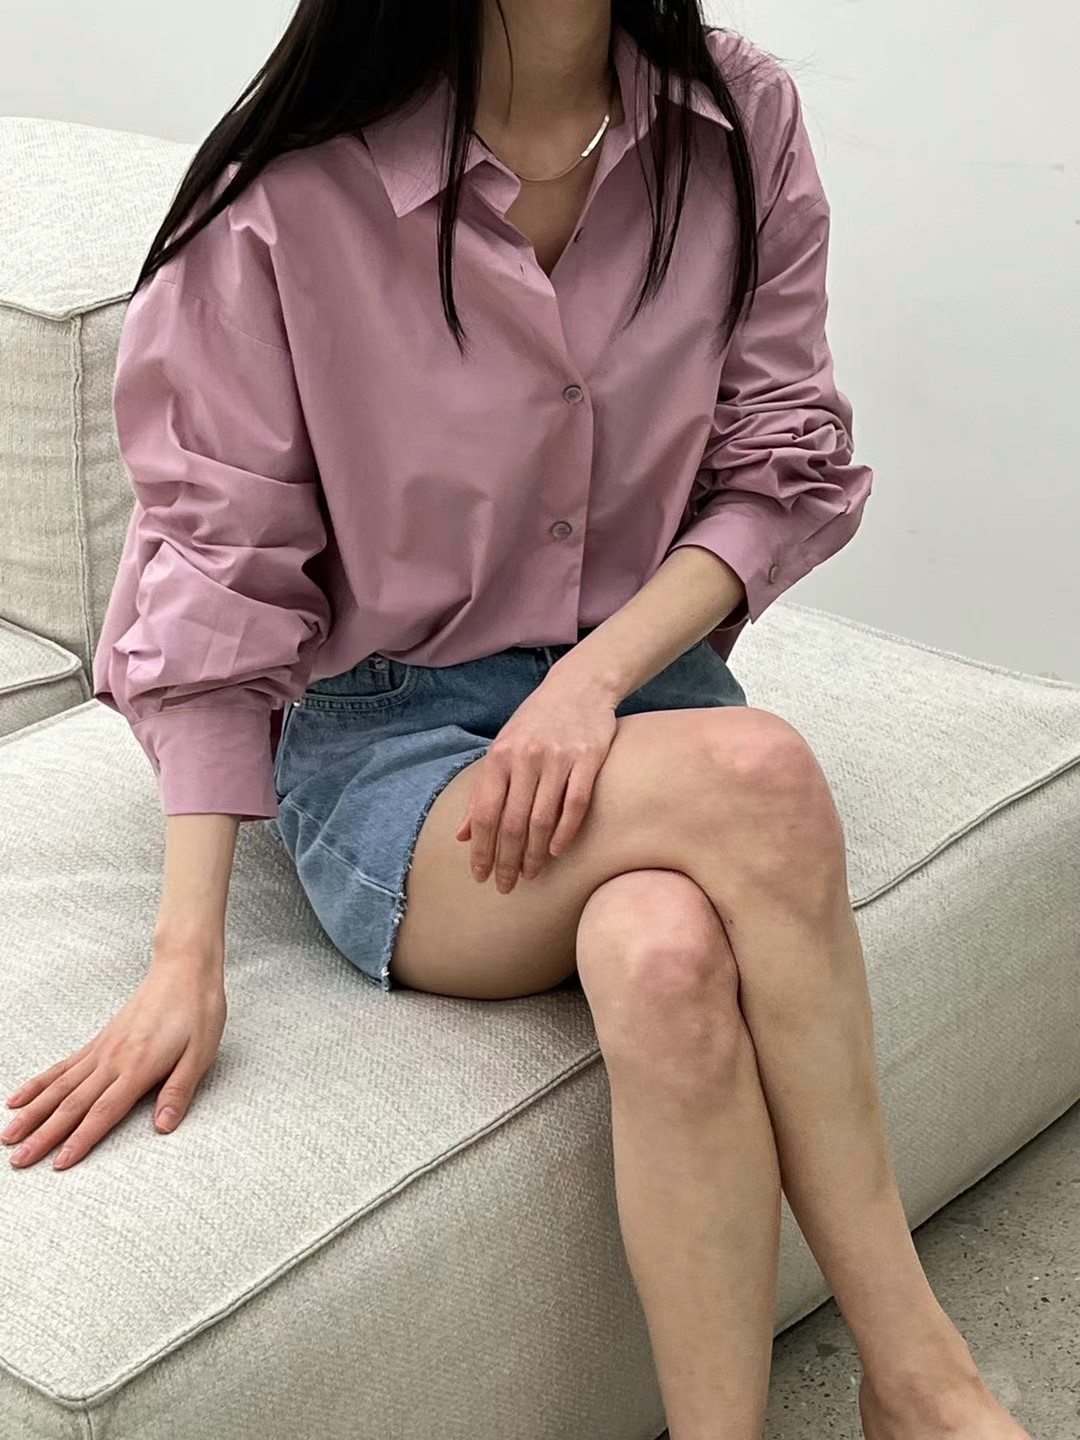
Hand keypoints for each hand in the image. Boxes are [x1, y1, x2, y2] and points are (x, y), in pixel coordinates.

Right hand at [3, 946, 226, 1171]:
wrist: (184, 969)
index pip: (103, 1112)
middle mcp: (113, 1060)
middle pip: (72, 1105)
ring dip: (33, 1113)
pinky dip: (39, 1083)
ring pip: (59, 1087)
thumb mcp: (201, 1053)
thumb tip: (164, 1127)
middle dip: (44, 1136)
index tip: (59, 1163)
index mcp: (139, 1067)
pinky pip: (62, 1066)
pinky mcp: (98, 1041)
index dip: (80, 1140)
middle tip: (19, 1160)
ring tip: (8, 1135)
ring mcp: (101, 1050)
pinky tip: (20, 1097)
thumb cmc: (197, 1010)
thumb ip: (178, 1091)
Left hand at [456, 668, 617, 892]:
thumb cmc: (535, 721)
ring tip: (530, 875)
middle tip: (506, 886)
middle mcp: (526, 758)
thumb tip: (461, 835)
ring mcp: (558, 758)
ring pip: (543, 818)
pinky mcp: (588, 758)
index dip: (481, 849)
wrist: (579, 686)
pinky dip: (565, 831)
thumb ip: (483, 791)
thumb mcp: (502, 748)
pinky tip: (557, 851)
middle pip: (513, 822)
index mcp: (499, 756)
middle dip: (507, 860)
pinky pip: (575, 804)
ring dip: (535, 853)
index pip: (485, 812)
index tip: (480, 876)